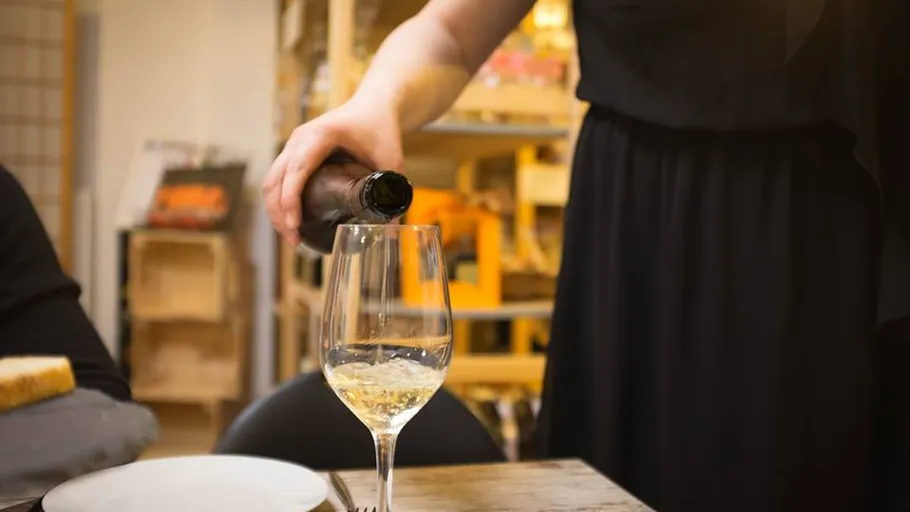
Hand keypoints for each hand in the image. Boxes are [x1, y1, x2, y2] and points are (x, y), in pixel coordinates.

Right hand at [263, 98, 403, 245]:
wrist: (373, 105)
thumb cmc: (381, 127)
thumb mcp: (391, 157)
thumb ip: (392, 188)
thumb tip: (391, 225)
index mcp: (320, 135)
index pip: (297, 171)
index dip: (292, 200)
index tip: (295, 225)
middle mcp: (300, 138)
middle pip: (276, 179)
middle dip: (280, 213)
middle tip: (295, 241)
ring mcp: (294, 144)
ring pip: (272, 180)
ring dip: (276, 210)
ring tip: (292, 237)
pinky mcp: (294, 152)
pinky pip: (277, 177)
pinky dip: (279, 200)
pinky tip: (290, 221)